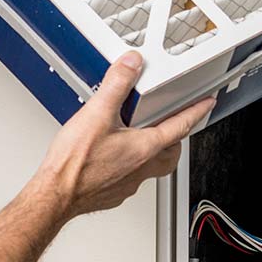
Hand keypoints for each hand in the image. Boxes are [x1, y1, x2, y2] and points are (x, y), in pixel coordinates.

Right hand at [32, 51, 214, 219]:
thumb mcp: (97, 114)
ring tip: (143, 139)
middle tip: (176, 124)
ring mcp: (129, 183)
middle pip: (172, 151)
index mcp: (145, 147)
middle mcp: (142, 167)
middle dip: (177, 136)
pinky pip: (131, 179)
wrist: (54, 197)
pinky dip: (130, 167)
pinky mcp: (113, 193)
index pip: (181, 125)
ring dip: (154, 152)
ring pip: (153, 167)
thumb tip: (132, 64)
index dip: (197, 111)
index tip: (207, 103)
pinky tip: (115, 159)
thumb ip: (117, 85)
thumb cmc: (74, 165)